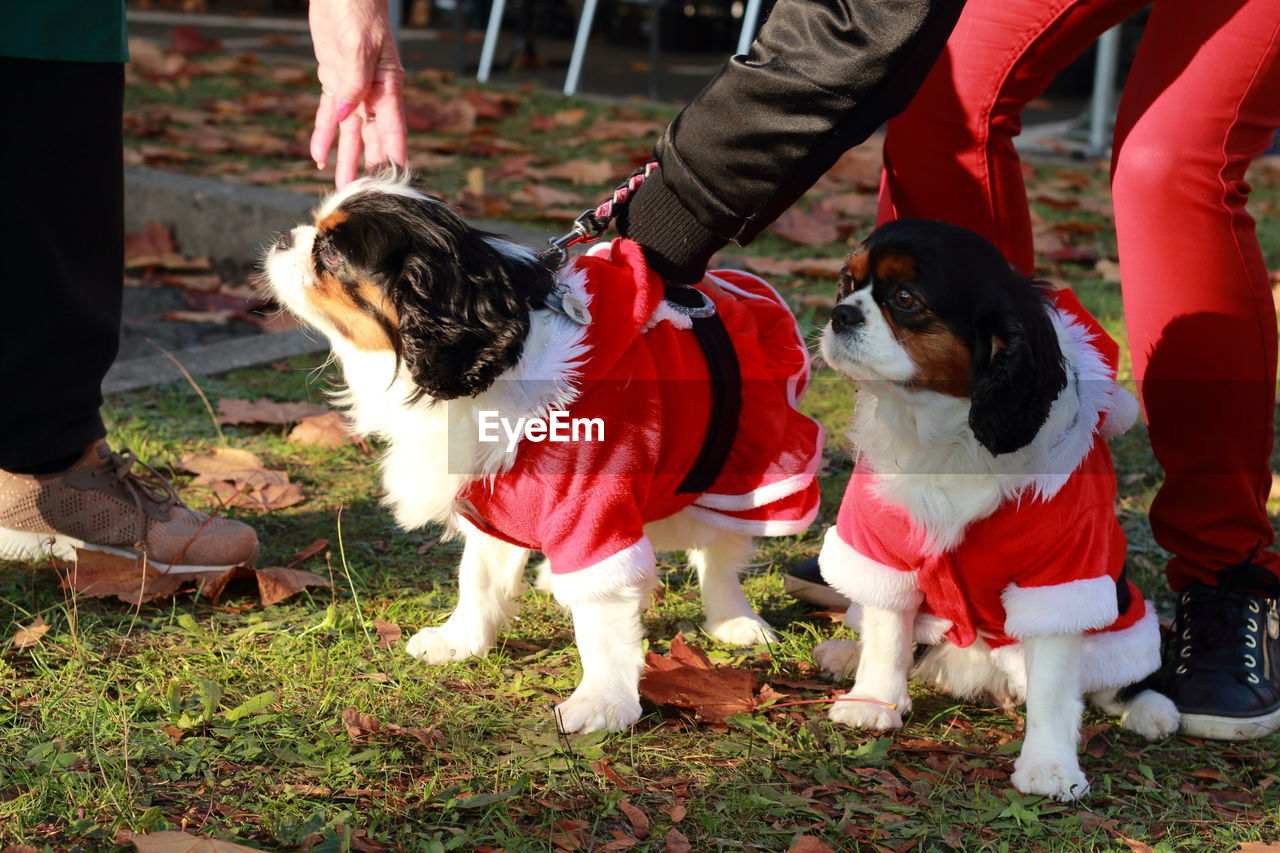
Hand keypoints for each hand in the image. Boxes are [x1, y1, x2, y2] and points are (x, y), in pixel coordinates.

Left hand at [309, 0, 407, 187]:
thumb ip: (352, 82)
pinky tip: (317, 155)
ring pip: (350, 132)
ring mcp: (353, 87)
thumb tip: (345, 115)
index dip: (394, 156)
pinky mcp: (333, 79)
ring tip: (344, 186)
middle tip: (366, 195)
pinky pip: (328, 114)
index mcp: (388, 85)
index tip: (396, 182)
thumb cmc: (359, 7)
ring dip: (346, 159)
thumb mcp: (358, 45)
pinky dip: (323, 134)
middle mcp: (373, 92)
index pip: (393, 129)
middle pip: (372, 138)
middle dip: (369, 166)